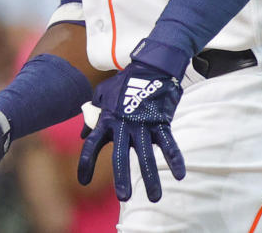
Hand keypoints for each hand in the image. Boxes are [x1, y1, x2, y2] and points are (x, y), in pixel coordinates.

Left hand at [77, 61, 185, 201]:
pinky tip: (179, 175)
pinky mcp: (161, 121)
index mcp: (106, 119)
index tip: (83, 182)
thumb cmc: (124, 82)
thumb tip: (82, 136)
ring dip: (151, 177)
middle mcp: (123, 124)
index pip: (92, 144)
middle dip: (122, 176)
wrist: (150, 65)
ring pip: (147, 155)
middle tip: (123, 197)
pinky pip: (168, 143)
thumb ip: (92, 117)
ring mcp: (143, 124)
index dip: (86, 164)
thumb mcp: (102, 96)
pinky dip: (174, 159)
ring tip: (154, 197)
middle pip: (120, 155)